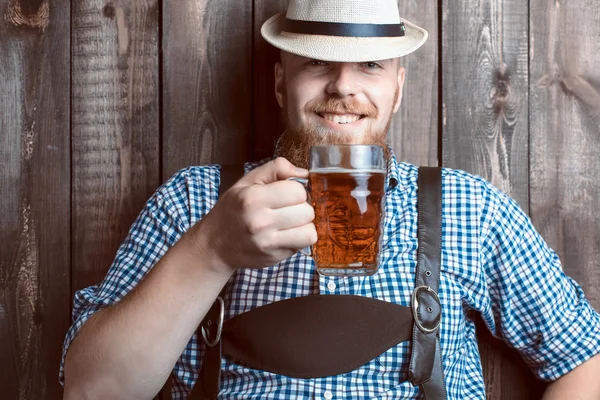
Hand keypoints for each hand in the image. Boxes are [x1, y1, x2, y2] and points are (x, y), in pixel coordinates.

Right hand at [192, 157, 316, 271]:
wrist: (215, 243)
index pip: (298, 191)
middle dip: (302, 208)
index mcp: (253, 198)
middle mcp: (260, 222)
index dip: (297, 190)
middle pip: (307, 212)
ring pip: (310, 232)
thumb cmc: (234, 208)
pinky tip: (286, 234)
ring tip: (290, 222)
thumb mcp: (247, 181)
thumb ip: (276, 169)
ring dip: (304, 225)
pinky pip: (303, 246)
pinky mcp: (274, 257)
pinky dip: (299, 239)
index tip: (287, 193)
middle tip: (288, 209)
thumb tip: (304, 174)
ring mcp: (267, 243)